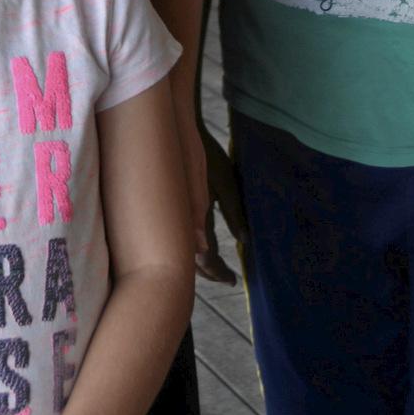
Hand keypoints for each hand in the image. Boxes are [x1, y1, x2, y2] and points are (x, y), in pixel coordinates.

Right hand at [188, 120, 238, 284]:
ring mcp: (172, 216)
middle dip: (207, 271)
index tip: (232, 280)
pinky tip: (197, 243)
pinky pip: (179, 235)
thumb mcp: (226, 183)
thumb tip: (244, 240)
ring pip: (182, 249)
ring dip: (196, 261)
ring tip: (213, 265)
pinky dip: (189, 246)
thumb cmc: (205, 155)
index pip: (206, 258)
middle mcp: (180, 223)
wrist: (174, 134)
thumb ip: (234, 213)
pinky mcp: (169, 207)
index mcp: (194, 220)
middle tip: (224, 277)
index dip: (219, 272)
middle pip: (190, 260)